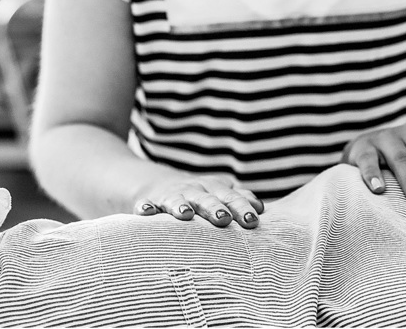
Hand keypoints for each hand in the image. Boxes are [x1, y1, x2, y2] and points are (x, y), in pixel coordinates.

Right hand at [133, 173, 262, 227]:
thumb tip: (261, 207)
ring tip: (185, 215)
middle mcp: (194, 191)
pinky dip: (145, 208)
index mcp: (214, 189)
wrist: (159, 185)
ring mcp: (171, 196)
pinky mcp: (149, 202)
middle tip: (224, 218)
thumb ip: (239, 199)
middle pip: (206, 199)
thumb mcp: (219, 193)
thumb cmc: (199, 195)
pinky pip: (146, 204)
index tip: (252, 221)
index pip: (232, 198)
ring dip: (181, 206)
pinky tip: (145, 213)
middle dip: (215, 208)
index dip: (242, 208)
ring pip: (177, 200)